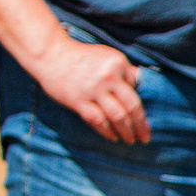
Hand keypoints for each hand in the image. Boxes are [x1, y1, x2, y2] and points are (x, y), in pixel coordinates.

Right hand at [30, 36, 147, 142]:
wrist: (50, 54)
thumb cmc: (82, 57)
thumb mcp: (108, 56)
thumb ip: (125, 70)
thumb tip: (141, 84)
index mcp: (118, 64)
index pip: (137, 90)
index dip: (141, 106)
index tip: (144, 120)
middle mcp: (108, 77)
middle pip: (132, 107)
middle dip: (141, 126)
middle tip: (145, 138)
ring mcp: (93, 90)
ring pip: (117, 117)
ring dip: (126, 132)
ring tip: (130, 140)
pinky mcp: (78, 100)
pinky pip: (97, 120)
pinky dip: (107, 131)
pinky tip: (113, 137)